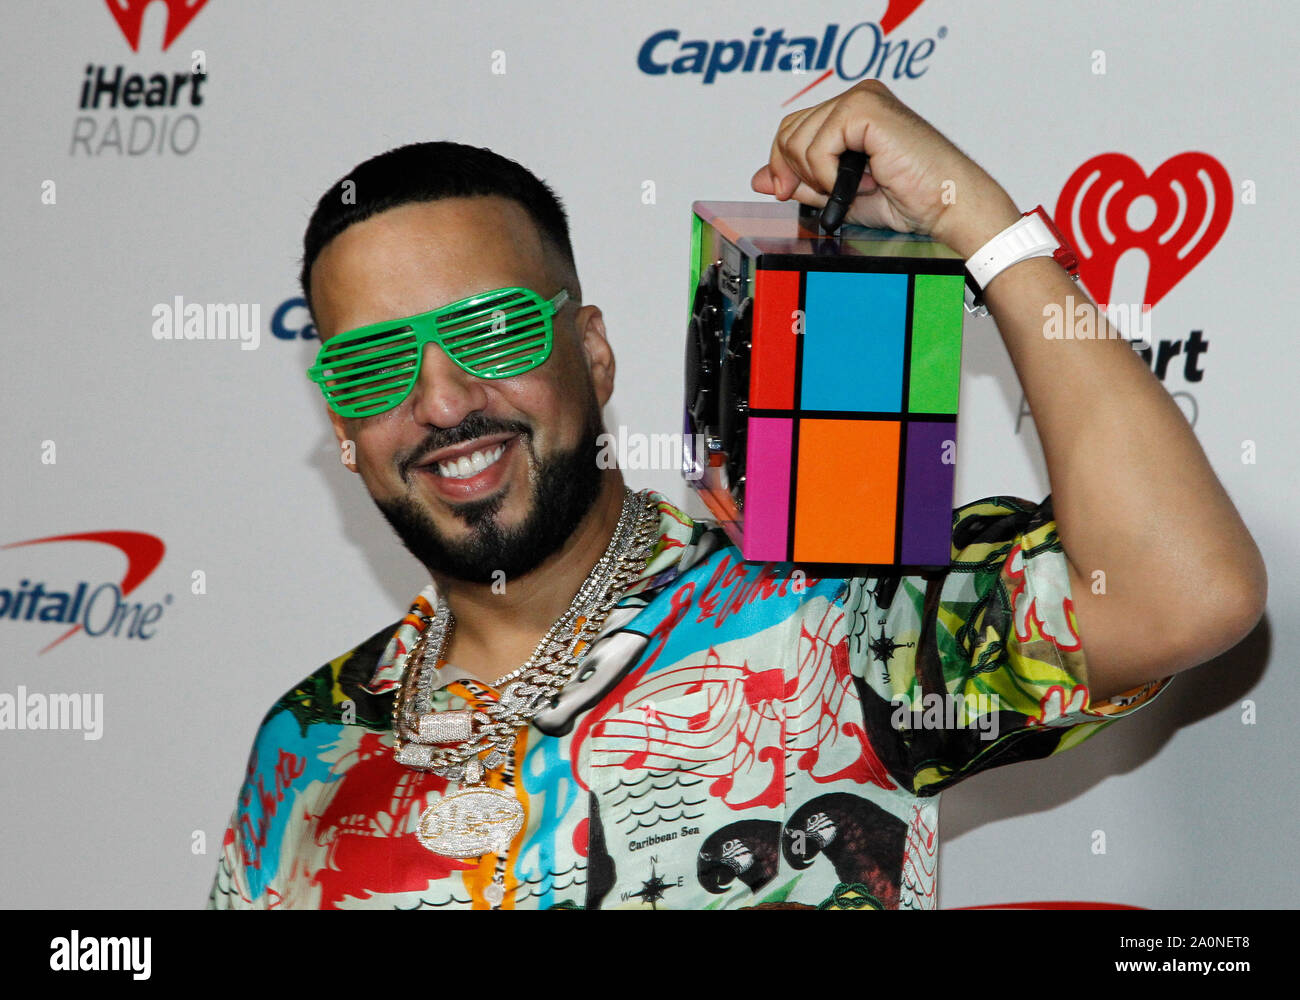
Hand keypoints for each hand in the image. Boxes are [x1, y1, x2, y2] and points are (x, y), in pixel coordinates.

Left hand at [751, 80, 1019, 257]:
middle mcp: (857, 99)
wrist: (947, 205)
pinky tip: (860, 180)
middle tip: (832, 192)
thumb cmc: (909, 199)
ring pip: (797, 139)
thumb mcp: (839, 195)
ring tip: (855, 186)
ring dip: (818, 176)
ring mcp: (862, 99)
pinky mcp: (866, 108)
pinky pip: (816, 145)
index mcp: (852, 113)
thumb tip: (760, 178)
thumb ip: (801, 182)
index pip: (792, 129)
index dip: (781, 165)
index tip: (787, 193)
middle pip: (788, 130)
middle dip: (795, 172)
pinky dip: (827, 174)